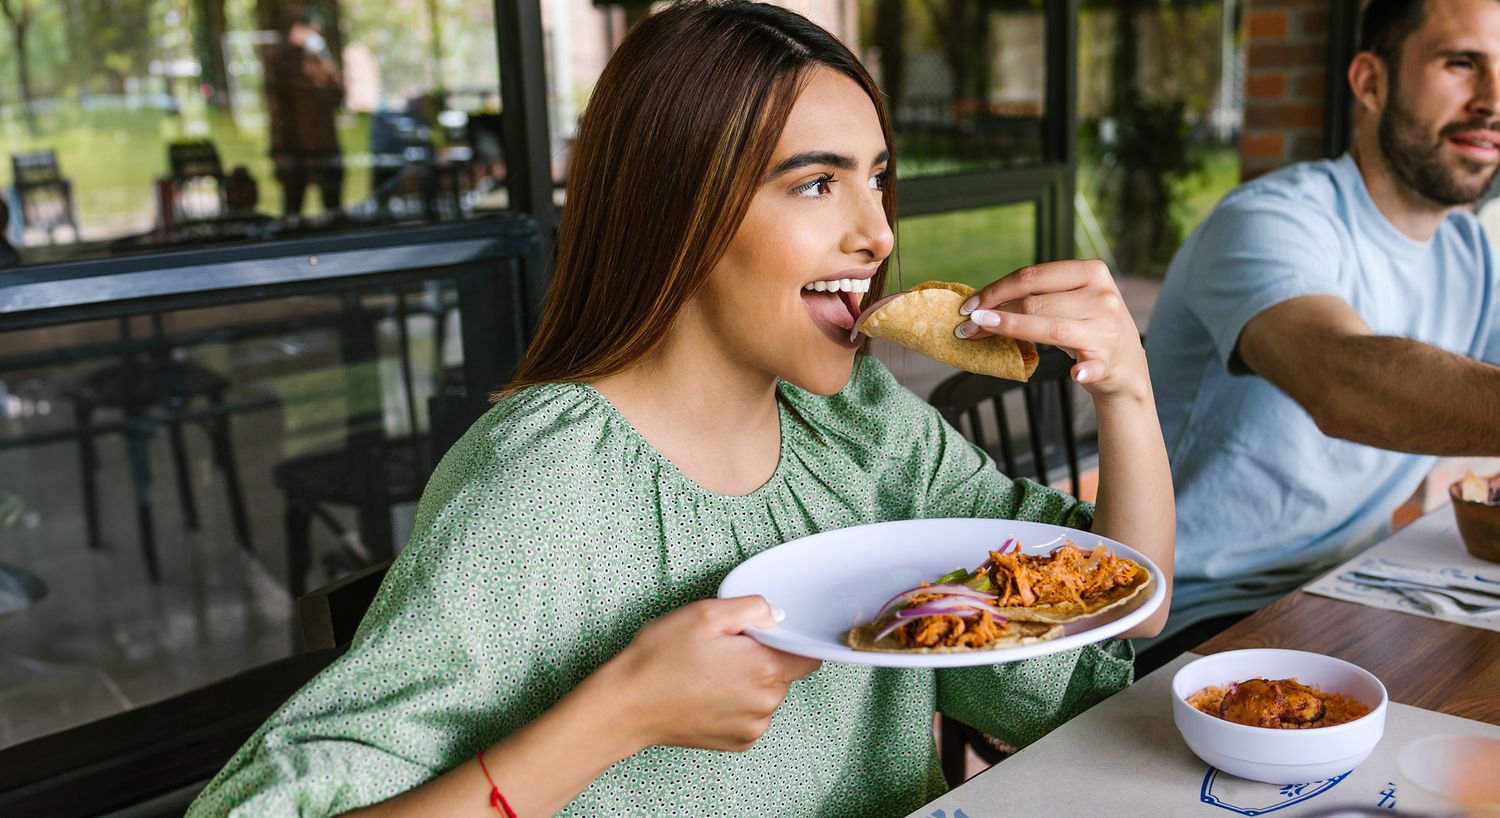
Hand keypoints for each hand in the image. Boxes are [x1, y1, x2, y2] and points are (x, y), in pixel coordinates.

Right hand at [596, 596, 820, 751]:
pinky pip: (751, 714)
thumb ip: (752, 608)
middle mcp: (765, 703)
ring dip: (749, 681)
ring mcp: (752, 727)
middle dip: (762, 657)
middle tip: (723, 648)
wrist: (626, 706)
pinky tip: (707, 693)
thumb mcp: (705, 614)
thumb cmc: (660, 658)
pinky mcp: (737, 742)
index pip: (809, 655)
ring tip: (709, 672)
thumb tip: (778, 614)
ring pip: (767, 694)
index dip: (790, 640)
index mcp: (764, 669)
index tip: (765, 634)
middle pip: (785, 673)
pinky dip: (737, 702)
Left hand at [956, 260, 1146, 402]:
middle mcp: (1102, 297)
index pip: (1033, 276)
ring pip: (1052, 328)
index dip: (996, 289)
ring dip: (1012, 330)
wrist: (1126, 365)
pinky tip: (1074, 374)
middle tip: (967, 326)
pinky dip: (1084, 370)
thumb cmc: (1086, 328)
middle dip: (995, 313)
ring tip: (980, 332)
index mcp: (1091, 272)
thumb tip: (983, 302)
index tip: (969, 306)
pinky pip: (1093, 366)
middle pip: (1036, 302)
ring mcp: (1108, 330)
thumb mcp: (1070, 301)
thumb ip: (1037, 295)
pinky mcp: (1110, 362)